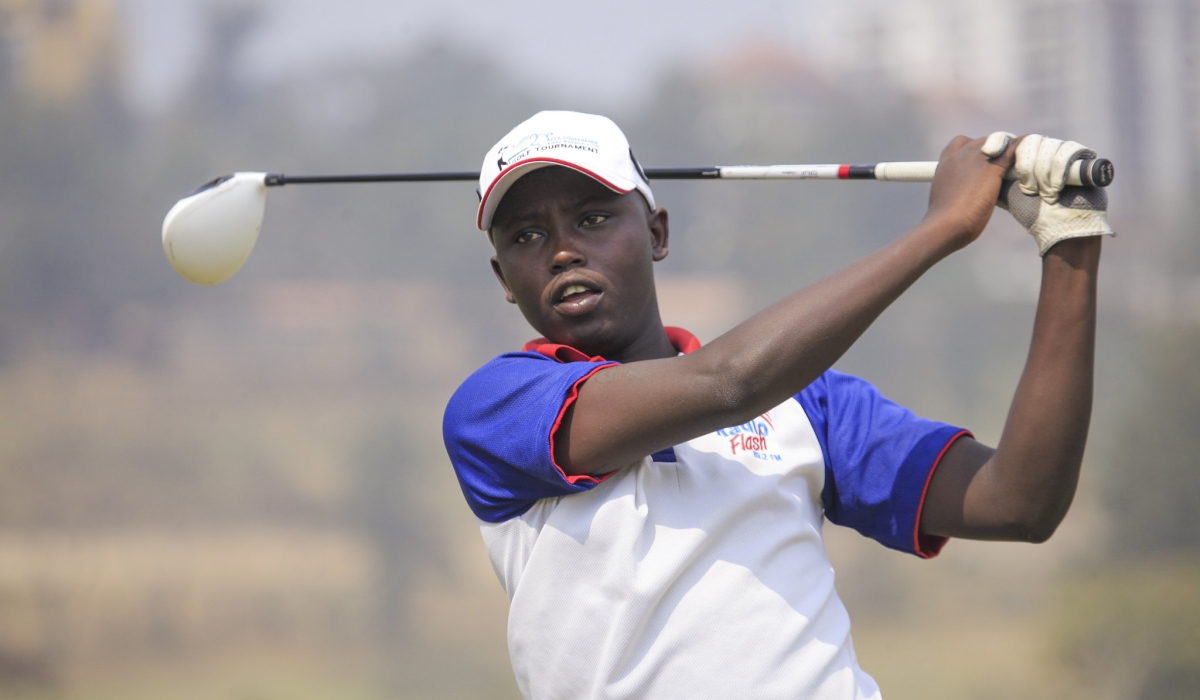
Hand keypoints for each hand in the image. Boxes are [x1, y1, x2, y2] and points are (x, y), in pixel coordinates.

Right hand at [922, 133, 1014, 248]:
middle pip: (984, 140)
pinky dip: (1024, 147)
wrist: (946, 225)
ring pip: (1001, 141)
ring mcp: (976, 159)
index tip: (982, 160)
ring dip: (1010, 149)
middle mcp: (960, 156)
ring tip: (1020, 162)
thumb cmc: (945, 223)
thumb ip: (957, 193)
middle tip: (1006, 166)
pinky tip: (1031, 150)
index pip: (961, 143)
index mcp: (946, 165)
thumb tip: (963, 203)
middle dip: (996, 150)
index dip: (974, 148)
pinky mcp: (993, 166)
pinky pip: (1014, 147)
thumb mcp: (948, 202)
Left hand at [996, 133, 1115, 255]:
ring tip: (1042, 192)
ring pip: (1048, 145)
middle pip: (1030, 140)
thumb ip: (992, 174)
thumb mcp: (1004, 192)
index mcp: (1025, 156)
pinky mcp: (1083, 157)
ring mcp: (1064, 153)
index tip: (990, 152)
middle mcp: (1044, 151)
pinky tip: (1053, 189)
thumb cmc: (1031, 212)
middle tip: (1027, 187)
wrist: (1061, 229)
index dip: (1000, 141)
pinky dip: (1058, 170)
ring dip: (1042, 171)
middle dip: (1026, 163)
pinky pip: (1068, 150)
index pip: (1011, 139)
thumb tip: (973, 160)